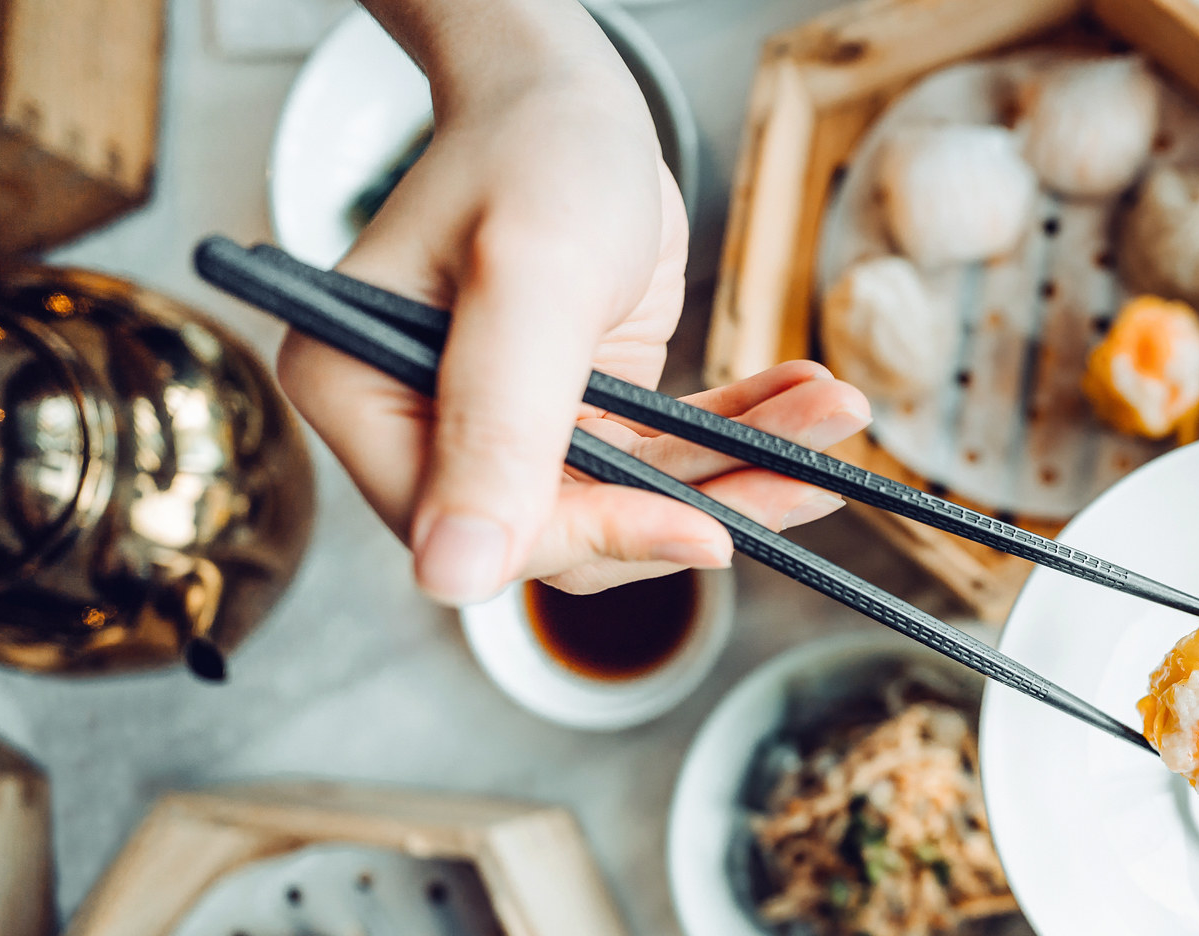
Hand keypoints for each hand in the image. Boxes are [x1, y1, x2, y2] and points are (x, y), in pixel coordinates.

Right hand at [278, 0, 868, 602]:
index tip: (713, 534)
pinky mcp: (577, 418)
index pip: (484, 533)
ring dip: (745, 467)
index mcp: (362, 402)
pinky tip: (810, 398)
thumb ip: (497, 425)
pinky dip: (742, 432)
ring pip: (636, 502)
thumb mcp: (528, 282)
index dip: (602, 539)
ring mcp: (504, 431)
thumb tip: (454, 578)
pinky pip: (664, 457)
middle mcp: (422, 431)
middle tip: (809, 475)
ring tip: (836, 417)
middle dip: (703, 505)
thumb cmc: (533, 151)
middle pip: (572, 530)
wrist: (568, 93)